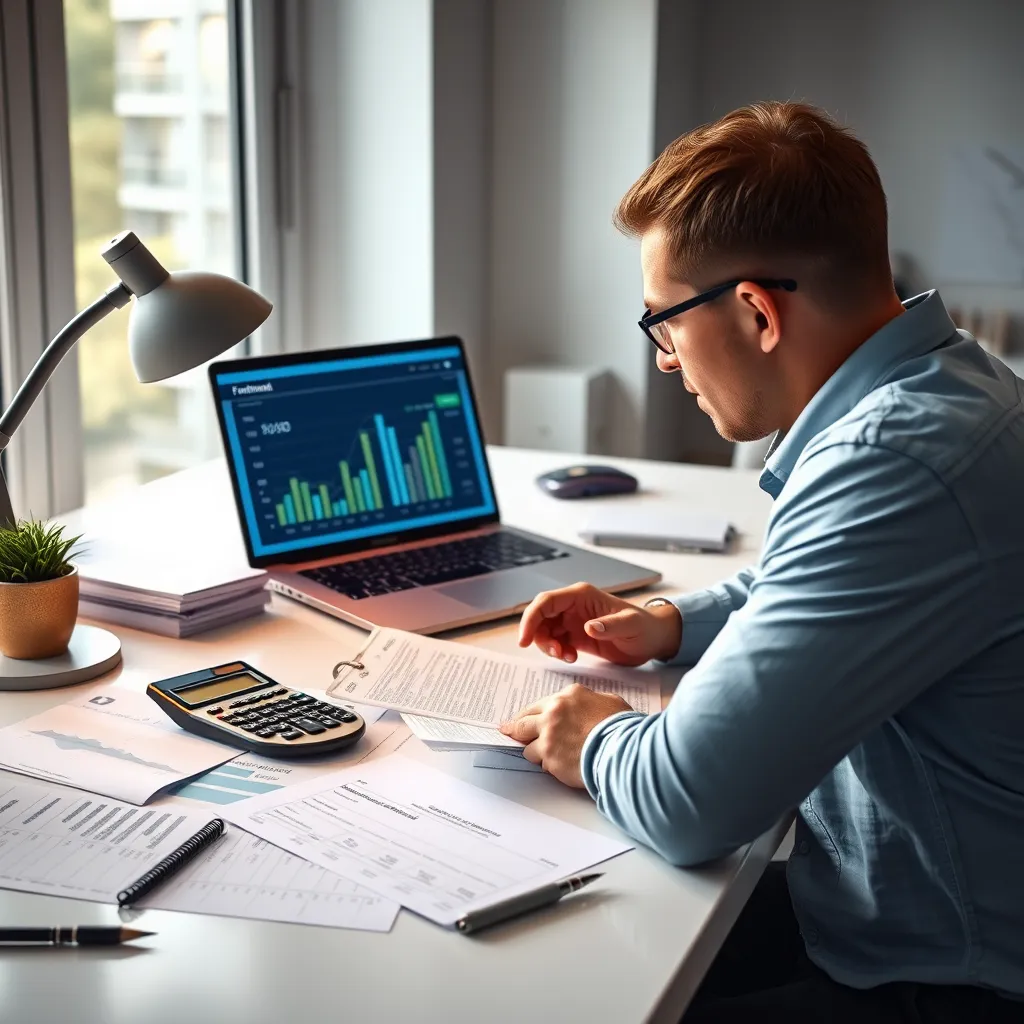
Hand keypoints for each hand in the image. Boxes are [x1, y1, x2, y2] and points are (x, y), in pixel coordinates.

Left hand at [500, 684, 632, 787]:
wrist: (623, 749)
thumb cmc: (621, 727)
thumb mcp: (609, 702)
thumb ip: (590, 701)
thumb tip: (585, 707)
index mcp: (568, 696)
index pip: (540, 705)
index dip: (531, 714)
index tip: (523, 719)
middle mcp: (553, 713)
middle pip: (523, 721)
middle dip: (514, 728)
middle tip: (507, 731)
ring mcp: (549, 736)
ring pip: (528, 746)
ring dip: (536, 752)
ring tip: (550, 757)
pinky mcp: (550, 758)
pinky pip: (542, 764)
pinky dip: (549, 766)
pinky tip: (561, 766)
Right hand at [518, 582, 680, 665]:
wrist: (653, 640)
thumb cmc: (644, 628)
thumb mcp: (630, 626)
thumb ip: (610, 625)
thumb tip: (589, 627)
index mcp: (581, 596)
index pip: (546, 602)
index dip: (531, 618)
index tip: (524, 639)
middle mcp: (573, 606)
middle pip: (540, 616)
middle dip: (538, 635)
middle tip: (554, 652)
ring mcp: (573, 620)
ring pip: (545, 630)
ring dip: (548, 646)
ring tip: (566, 656)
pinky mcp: (576, 635)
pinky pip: (555, 641)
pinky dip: (557, 652)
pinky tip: (571, 658)